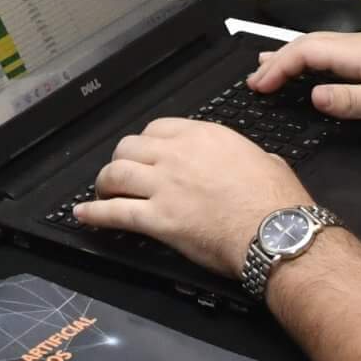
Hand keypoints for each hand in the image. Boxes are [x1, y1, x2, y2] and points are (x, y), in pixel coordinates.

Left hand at [72, 117, 310, 276]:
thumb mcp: (265, 160)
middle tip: (121, 174)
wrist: (275, 232)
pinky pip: (115, 212)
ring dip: (103, 183)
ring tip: (101, 192)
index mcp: (204, 136)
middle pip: (129, 147)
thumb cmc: (276, 201)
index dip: (145, 143)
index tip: (145, 153)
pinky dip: (95, 213)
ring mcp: (165, 186)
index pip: (157, 129)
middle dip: (121, 160)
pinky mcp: (159, 219)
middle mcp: (178, 155)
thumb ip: (244, 156)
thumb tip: (249, 162)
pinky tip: (84, 214)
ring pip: (115, 174)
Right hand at [248, 32, 360, 129]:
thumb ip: (350, 100)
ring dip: (292, 58)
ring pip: (320, 47)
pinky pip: (333, 53)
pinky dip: (311, 61)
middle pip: (308, 44)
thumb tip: (313, 96)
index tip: (259, 86)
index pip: (306, 51)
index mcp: (358, 51)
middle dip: (277, 60)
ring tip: (269, 69)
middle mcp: (360, 43)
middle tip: (254, 80)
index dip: (278, 67)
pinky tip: (311, 72)